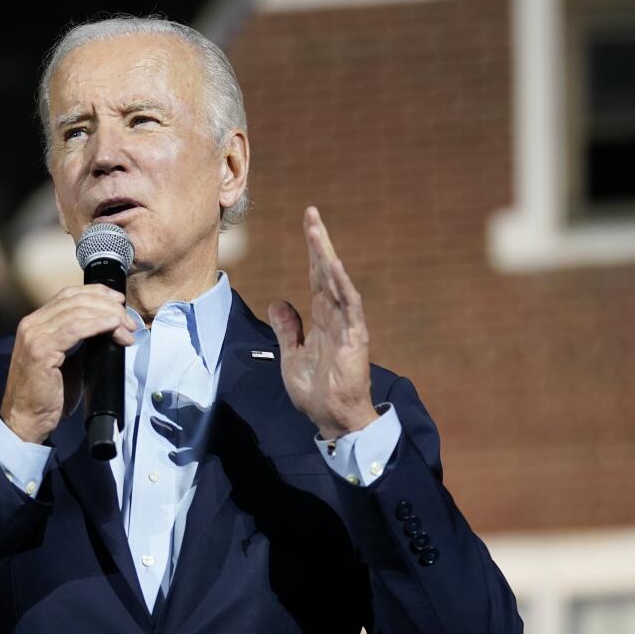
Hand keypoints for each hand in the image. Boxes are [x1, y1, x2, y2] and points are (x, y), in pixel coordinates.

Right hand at [1, 285, 137, 443]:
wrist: (26, 421)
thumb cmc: (47, 396)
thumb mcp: (67, 361)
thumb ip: (81, 341)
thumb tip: (109, 329)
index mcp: (36, 324)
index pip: (68, 295)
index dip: (97, 294)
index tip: (119, 302)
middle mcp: (32, 324)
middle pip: (75, 299)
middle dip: (108, 306)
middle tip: (128, 320)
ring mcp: (34, 336)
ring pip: (77, 311)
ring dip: (108, 316)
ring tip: (126, 330)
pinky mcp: (40, 351)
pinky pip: (75, 328)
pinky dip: (99, 325)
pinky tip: (113, 329)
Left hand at [267, 207, 377, 439]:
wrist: (332, 419)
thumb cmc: (316, 392)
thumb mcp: (291, 355)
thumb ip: (288, 328)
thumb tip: (279, 302)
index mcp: (321, 319)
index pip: (315, 278)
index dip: (310, 253)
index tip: (307, 226)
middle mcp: (335, 317)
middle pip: (325, 273)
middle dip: (318, 244)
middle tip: (310, 214)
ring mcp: (347, 325)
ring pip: (337, 283)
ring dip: (327, 256)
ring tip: (317, 231)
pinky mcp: (355, 339)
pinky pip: (350, 307)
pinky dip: (343, 287)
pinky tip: (335, 268)